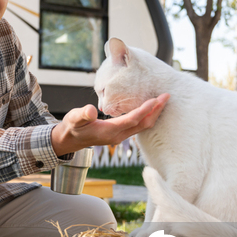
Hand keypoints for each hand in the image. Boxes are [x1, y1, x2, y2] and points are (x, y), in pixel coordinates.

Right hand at [51, 93, 169, 155]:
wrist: (70, 140)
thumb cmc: (72, 127)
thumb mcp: (74, 119)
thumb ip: (82, 114)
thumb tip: (91, 110)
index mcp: (109, 131)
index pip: (132, 120)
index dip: (144, 110)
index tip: (155, 99)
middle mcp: (117, 136)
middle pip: (142, 124)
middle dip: (156, 111)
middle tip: (166, 96)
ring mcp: (120, 136)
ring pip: (142, 126)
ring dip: (154, 114)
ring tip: (162, 100)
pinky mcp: (120, 134)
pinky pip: (138, 126)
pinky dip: (147, 116)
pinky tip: (150, 108)